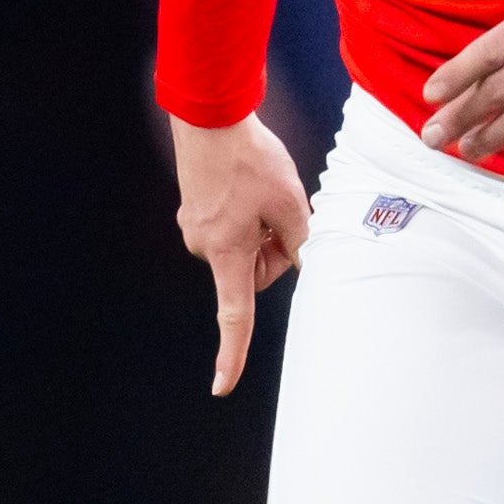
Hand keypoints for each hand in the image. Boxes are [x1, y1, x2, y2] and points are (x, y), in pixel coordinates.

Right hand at [171, 110, 311, 396]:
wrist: (209, 116)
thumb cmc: (249, 158)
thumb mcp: (290, 201)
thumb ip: (301, 241)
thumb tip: (310, 265)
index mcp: (227, 252)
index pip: (233, 316)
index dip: (231, 355)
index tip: (222, 386)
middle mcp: (204, 247)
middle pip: (253, 272)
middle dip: (274, 249)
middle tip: (283, 211)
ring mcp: (195, 228)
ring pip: (244, 247)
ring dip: (262, 228)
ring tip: (262, 191)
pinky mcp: (194, 211)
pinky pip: (230, 227)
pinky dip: (246, 213)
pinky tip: (248, 184)